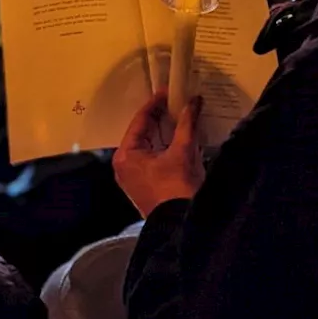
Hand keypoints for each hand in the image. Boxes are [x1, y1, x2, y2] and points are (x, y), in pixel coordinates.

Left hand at [113, 91, 204, 217]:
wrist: (182, 226)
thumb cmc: (177, 189)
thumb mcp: (183, 152)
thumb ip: (187, 124)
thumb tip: (194, 101)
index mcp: (126, 154)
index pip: (139, 120)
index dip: (155, 104)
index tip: (169, 91)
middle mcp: (124, 165)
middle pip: (142, 132)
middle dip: (160, 117)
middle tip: (176, 101)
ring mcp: (133, 177)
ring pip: (148, 145)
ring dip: (164, 132)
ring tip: (179, 115)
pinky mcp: (144, 185)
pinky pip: (152, 158)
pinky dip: (164, 147)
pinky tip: (178, 137)